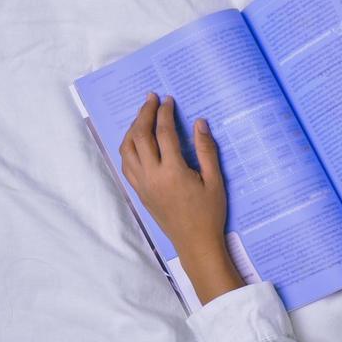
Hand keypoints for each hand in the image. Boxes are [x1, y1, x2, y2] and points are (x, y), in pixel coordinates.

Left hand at [120, 92, 227, 257]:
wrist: (195, 242)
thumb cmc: (209, 213)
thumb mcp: (215, 181)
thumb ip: (207, 150)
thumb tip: (199, 123)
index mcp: (173, 171)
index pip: (164, 133)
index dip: (165, 113)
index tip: (168, 100)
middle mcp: (152, 175)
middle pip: (140, 135)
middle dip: (144, 113)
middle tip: (151, 99)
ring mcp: (142, 183)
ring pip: (127, 148)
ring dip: (132, 128)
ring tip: (142, 116)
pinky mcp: (139, 191)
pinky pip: (126, 163)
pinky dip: (128, 147)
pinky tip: (136, 140)